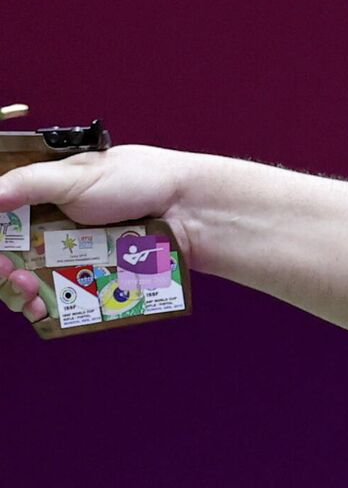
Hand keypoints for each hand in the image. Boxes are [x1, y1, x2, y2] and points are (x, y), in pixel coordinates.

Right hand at [1, 144, 193, 324]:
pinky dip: (49, 311)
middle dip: (2, 273)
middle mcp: (51, 231)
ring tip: (29, 294)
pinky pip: (67, 303)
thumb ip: (27, 184)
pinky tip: (44, 312)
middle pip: (8, 260)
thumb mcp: (75, 175)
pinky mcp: (98, 281)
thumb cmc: (136, 181)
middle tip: (12, 276)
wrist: (189, 211)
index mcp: (39, 199)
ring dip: (18, 295)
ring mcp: (74, 259)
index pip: (1, 225)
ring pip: (30, 286)